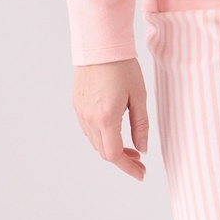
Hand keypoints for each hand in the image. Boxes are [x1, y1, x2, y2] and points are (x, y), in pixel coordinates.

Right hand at [73, 58, 148, 180]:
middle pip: (104, 152)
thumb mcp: (139, 97)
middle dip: (123, 160)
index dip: (128, 167)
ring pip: (95, 142)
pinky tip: (116, 132)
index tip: (141, 173)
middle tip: (140, 161)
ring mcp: (80, 112)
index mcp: (106, 117)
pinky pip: (89, 130)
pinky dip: (103, 137)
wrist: (100, 45)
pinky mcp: (77, 105)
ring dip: (112, 149)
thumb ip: (141, 126)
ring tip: (131, 148)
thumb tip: (142, 149)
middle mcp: (89, 118)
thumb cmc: (123, 67)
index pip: (114, 154)